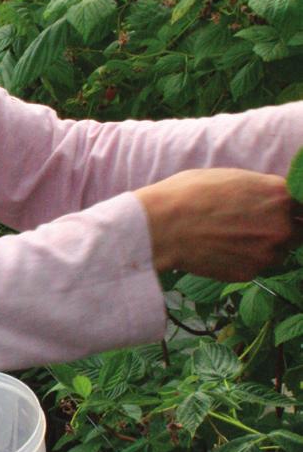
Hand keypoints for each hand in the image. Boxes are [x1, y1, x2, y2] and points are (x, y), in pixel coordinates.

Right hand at [134, 168, 301, 280]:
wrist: (162, 226)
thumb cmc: (189, 193)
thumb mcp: (232, 177)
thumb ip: (261, 190)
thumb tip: (273, 199)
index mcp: (279, 194)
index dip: (293, 209)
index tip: (287, 212)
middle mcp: (281, 225)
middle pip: (298, 232)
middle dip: (282, 229)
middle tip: (254, 225)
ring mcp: (267, 253)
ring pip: (278, 252)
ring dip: (264, 247)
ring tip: (233, 237)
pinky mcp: (250, 273)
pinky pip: (257, 266)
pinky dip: (245, 260)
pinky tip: (222, 249)